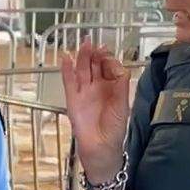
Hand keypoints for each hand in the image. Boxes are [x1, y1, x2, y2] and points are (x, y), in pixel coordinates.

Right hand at [60, 43, 130, 173]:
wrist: (100, 147)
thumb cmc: (115, 129)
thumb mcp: (123, 104)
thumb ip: (121, 85)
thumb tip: (118, 67)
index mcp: (112, 88)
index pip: (109, 67)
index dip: (108, 59)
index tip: (106, 53)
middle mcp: (98, 88)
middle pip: (94, 66)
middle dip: (94, 53)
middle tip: (93, 42)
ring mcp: (84, 93)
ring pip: (82, 71)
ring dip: (82, 57)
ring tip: (83, 44)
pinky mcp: (73, 100)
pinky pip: (69, 82)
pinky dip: (67, 70)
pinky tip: (66, 59)